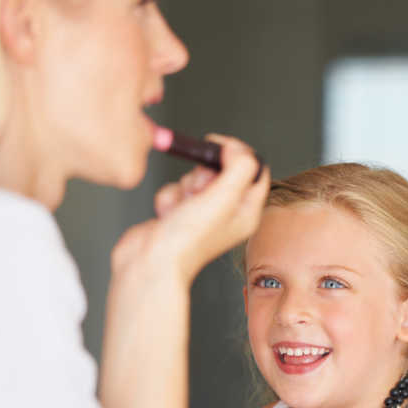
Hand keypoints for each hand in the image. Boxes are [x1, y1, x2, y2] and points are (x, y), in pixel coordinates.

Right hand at [113, 134, 268, 286]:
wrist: (151, 261)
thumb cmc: (188, 240)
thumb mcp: (224, 197)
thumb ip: (239, 167)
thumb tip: (237, 149)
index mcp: (247, 212)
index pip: (256, 172)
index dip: (240, 154)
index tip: (221, 146)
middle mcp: (228, 213)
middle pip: (224, 171)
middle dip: (205, 173)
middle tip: (200, 188)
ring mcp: (203, 213)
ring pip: (195, 178)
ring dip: (184, 187)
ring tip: (181, 208)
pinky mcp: (180, 213)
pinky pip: (175, 189)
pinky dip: (169, 197)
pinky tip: (168, 215)